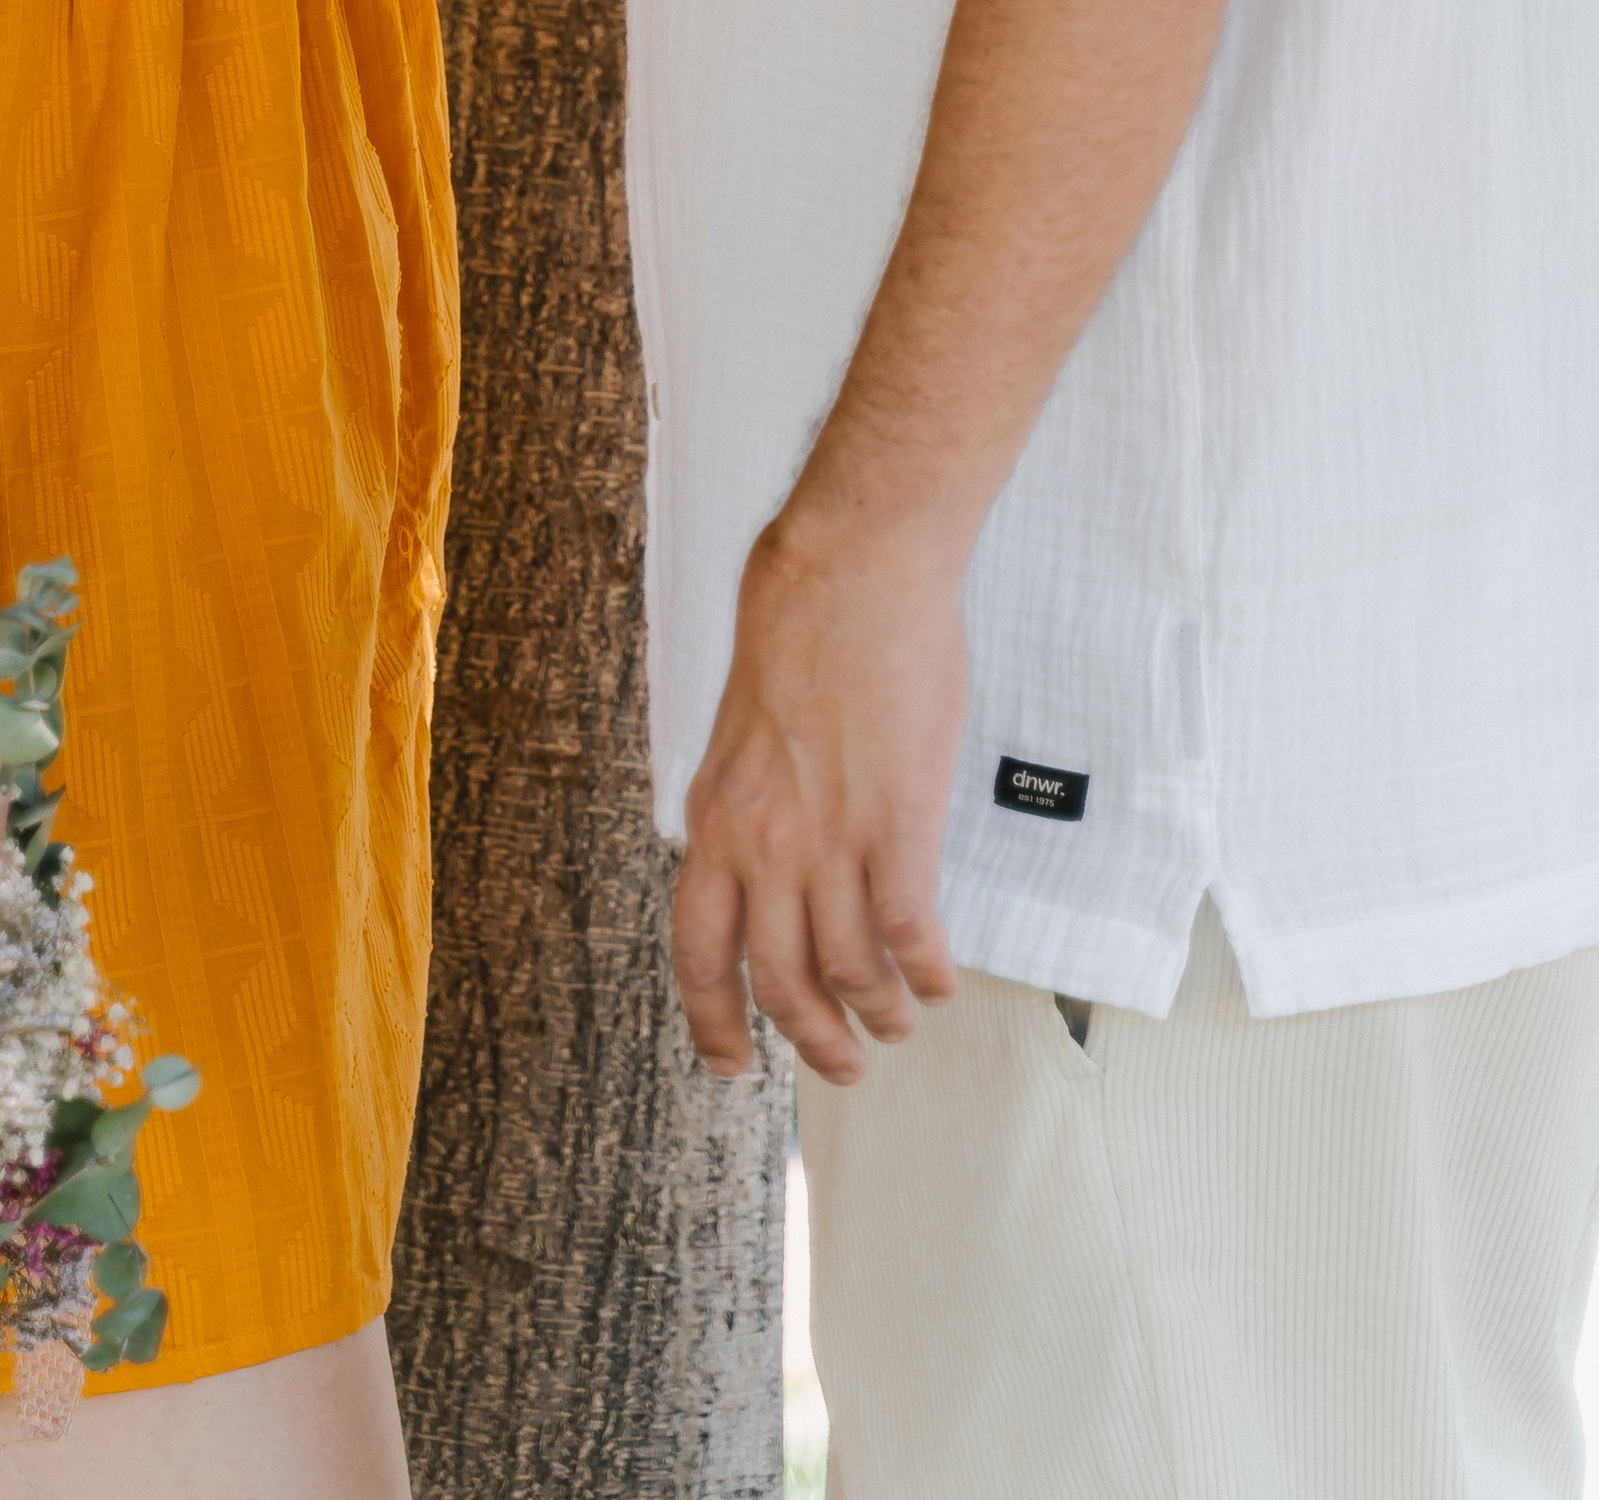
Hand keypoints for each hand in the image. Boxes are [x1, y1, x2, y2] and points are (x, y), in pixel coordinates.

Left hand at [670, 501, 966, 1085]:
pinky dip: (926, 973)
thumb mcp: (739, 731)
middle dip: (811, 1041)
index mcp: (714, 816)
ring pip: (848, 971)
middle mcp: (763, 842)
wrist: (849, 572)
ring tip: (898, 1021)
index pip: (697, 950)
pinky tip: (940, 981)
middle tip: (841, 1064)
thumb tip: (757, 856)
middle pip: (777, 982)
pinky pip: (909, 933)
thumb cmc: (798, 630)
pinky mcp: (899, 822)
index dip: (712, 1020)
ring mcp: (831, 836)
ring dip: (877, 1013)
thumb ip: (745, 803)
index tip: (731, 1064)